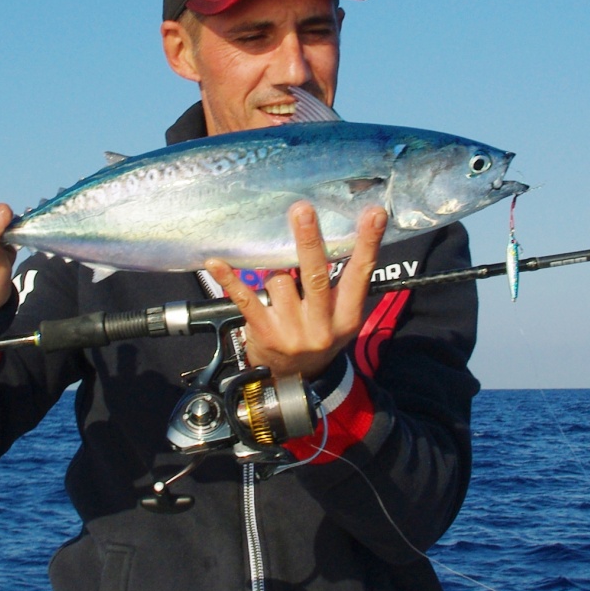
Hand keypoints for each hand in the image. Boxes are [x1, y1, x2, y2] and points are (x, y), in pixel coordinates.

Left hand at [206, 202, 386, 379]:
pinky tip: (216, 263)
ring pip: (279, 280)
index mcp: (347, 316)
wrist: (293, 379)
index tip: (373, 214)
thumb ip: (341, 286)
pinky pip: (245, 299)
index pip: (361, 274)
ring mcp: (292, 331)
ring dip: (276, 271)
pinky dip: (229, 279)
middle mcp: (321, 325)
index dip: (368, 243)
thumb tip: (334, 234)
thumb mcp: (340, 317)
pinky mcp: (264, 332)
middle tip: (303, 210)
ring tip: (279, 280)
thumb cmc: (318, 336)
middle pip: (316, 276)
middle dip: (309, 241)